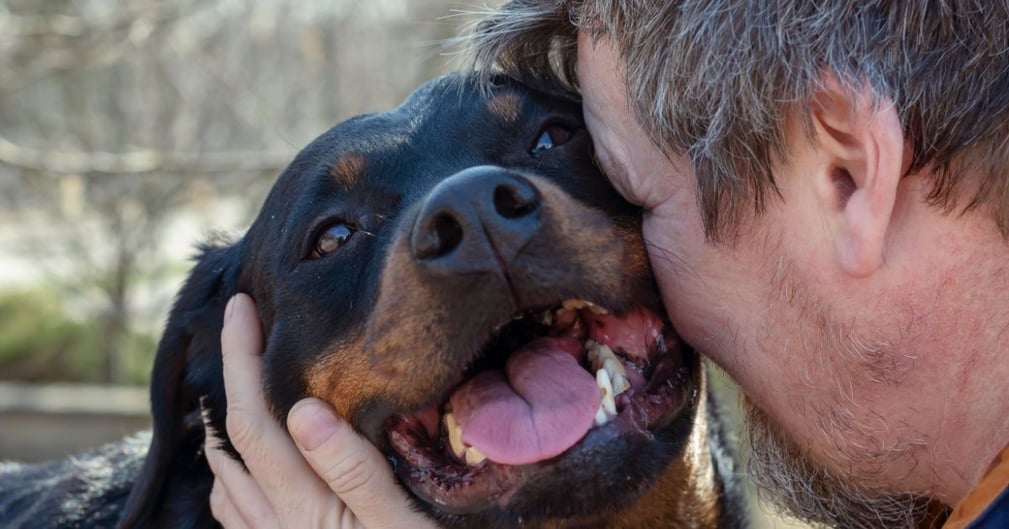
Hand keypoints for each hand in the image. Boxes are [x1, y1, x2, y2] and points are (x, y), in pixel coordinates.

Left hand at [204, 293, 435, 528]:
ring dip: (224, 425)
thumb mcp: (401, 523)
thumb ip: (350, 469)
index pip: (255, 422)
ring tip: (242, 381)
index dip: (242, 362)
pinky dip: (234, 473)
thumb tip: (302, 408)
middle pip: (233, 441)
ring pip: (226, 478)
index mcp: (304, 511)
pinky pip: (236, 513)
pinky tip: (252, 461)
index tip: (242, 308)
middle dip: (231, 377)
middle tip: (241, 325)